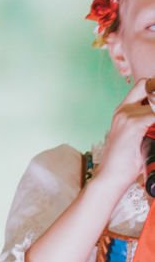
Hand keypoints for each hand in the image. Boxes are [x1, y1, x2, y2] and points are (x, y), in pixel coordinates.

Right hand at [96, 78, 154, 193]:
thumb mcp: (136, 136)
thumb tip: (154, 120)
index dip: (154, 88)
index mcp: (123, 111)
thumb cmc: (126, 161)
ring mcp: (127, 116)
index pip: (143, 86)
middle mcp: (123, 110)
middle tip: (154, 120)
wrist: (111, 175)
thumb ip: (147, 124)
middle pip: (150, 88)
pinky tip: (154, 131)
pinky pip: (154, 115)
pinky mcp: (133, 125)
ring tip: (153, 129)